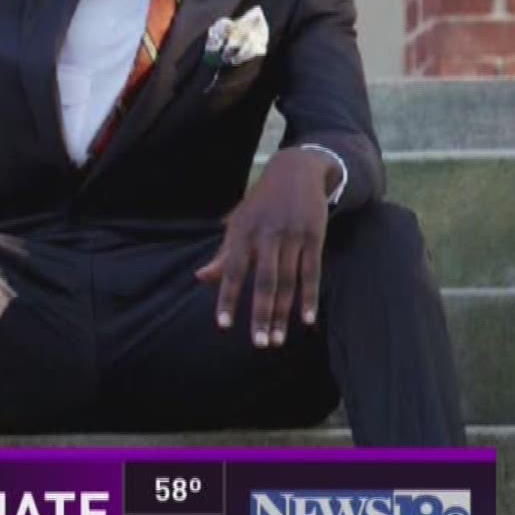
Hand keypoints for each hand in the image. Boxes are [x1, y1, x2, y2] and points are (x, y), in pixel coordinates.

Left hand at [195, 147, 341, 347]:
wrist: (295, 170)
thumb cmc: (260, 203)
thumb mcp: (237, 223)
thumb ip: (223, 254)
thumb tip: (200, 279)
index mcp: (242, 232)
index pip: (232, 271)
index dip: (227, 298)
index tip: (223, 325)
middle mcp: (266, 235)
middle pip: (264, 282)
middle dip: (261, 315)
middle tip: (260, 344)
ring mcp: (292, 236)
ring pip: (288, 282)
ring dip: (284, 314)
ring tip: (279, 340)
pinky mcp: (314, 237)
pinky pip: (312, 272)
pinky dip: (310, 298)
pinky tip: (307, 320)